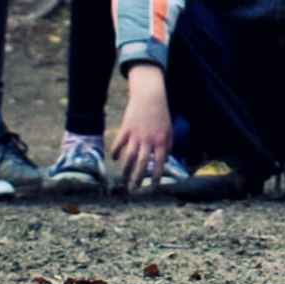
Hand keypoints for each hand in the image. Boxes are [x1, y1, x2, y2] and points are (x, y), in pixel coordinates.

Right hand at [109, 67, 173, 183]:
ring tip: (124, 178)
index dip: (157, 175)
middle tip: (135, 187)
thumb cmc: (161, 114)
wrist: (150, 96)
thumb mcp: (169, 129)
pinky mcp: (126, 129)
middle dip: (138, 177)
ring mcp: (136, 134)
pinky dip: (116, 152)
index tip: (153, 185)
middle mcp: (149, 140)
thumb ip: (168, 145)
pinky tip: (115, 158)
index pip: (160, 162)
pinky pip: (119, 143)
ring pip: (130, 156)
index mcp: (161, 140)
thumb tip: (166, 160)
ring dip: (126, 169)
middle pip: (143, 163)